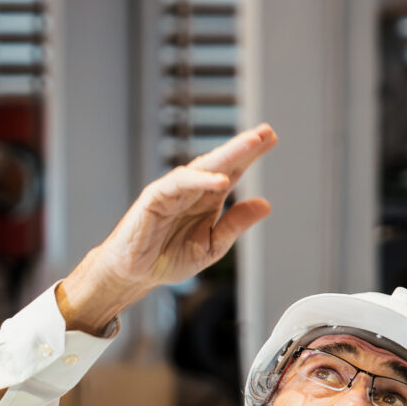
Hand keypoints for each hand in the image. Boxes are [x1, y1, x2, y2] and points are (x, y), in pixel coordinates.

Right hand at [55, 124, 277, 334]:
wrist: (135, 274)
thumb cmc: (167, 258)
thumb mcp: (212, 246)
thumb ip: (236, 224)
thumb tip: (265, 204)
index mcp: (207, 199)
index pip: (232, 171)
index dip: (251, 154)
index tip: (271, 138)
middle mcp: (192, 189)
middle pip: (222, 162)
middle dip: (244, 146)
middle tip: (266, 131)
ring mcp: (173, 190)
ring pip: (203, 166)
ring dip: (228, 154)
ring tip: (251, 143)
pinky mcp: (155, 197)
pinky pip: (179, 183)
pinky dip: (200, 180)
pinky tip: (221, 180)